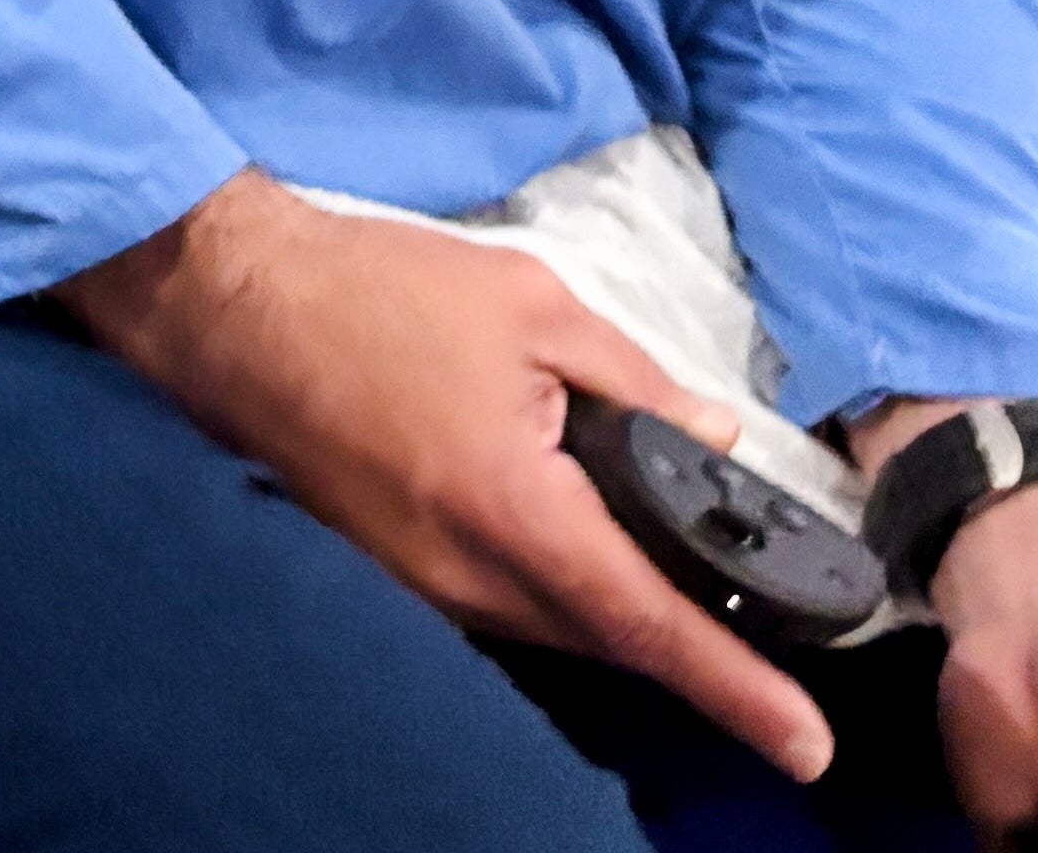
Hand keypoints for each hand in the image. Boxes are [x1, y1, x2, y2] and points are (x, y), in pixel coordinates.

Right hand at [60, 171, 835, 780]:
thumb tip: (710, 436)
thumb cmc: (376, 292)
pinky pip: (507, 604)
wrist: (231, 305)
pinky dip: (565, 589)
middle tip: (773, 624)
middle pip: (610, 641)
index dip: (737, 691)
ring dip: (624, 611)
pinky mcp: (398, 569)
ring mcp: (426, 584)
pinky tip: (591, 542)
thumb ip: (635, 377)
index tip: (807, 746)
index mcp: (514, 511)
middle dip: (694, 646)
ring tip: (691, 573)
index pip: (648, 625)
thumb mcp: (532, 302)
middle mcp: (469, 576)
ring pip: (558, 628)